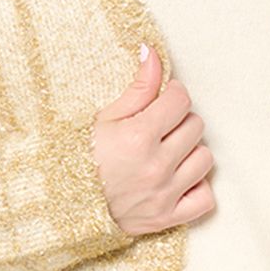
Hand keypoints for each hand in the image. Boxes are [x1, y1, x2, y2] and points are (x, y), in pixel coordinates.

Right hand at [90, 42, 215, 235]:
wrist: (64, 205)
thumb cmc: (81, 157)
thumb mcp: (105, 118)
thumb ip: (138, 87)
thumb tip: (152, 52)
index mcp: (139, 137)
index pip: (180, 100)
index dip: (173, 95)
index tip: (163, 100)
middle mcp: (156, 166)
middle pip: (195, 126)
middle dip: (180, 121)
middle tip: (160, 127)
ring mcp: (164, 195)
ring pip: (205, 159)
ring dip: (190, 152)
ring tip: (168, 153)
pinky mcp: (166, 218)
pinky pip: (205, 199)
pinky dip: (197, 188)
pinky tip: (179, 179)